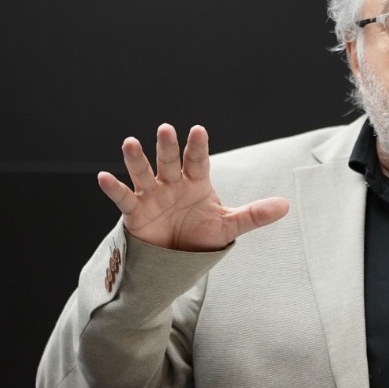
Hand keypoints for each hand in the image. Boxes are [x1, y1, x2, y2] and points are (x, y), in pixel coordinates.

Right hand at [97, 123, 288, 251]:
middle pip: (170, 161)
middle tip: (166, 129)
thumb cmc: (202, 235)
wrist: (177, 258)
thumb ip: (254, 214)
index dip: (198, 146)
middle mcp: (172, 183)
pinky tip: (103, 177)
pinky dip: (113, 188)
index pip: (198, 161)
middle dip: (168, 146)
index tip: (199, 130)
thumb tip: (286, 206)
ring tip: (130, 143)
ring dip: (136, 159)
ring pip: (143, 173)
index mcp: (196, 182)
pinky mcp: (135, 212)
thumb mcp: (229, 226)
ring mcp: (152, 195)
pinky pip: (123, 198)